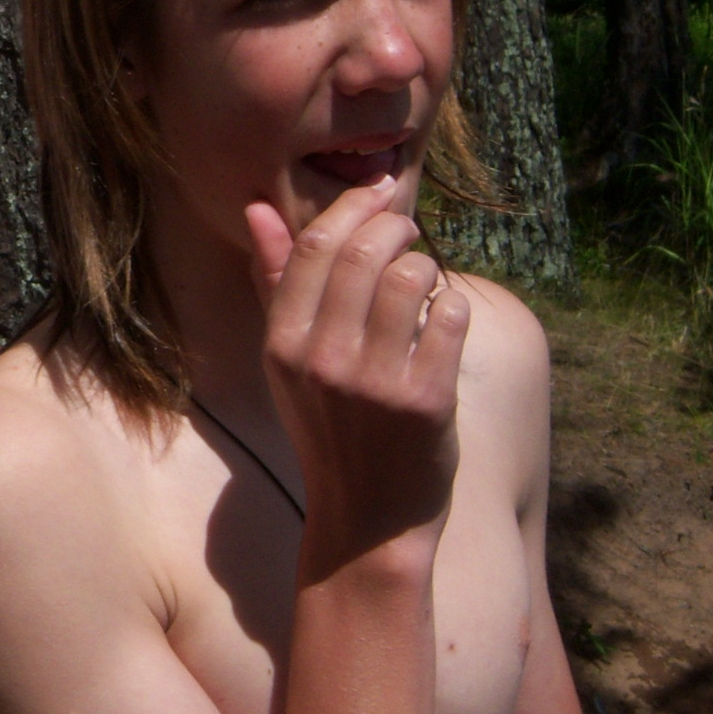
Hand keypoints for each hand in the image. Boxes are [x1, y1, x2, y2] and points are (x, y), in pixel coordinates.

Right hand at [246, 179, 466, 573]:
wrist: (368, 522)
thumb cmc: (329, 431)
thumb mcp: (288, 361)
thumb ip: (276, 283)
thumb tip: (258, 209)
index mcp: (283, 346)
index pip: (314, 246)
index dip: (351, 207)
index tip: (377, 191)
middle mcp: (322, 361)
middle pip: (364, 253)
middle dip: (396, 225)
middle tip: (408, 229)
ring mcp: (374, 383)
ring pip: (412, 278)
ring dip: (427, 265)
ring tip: (425, 279)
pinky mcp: (425, 403)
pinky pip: (450, 318)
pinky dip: (454, 306)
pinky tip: (445, 318)